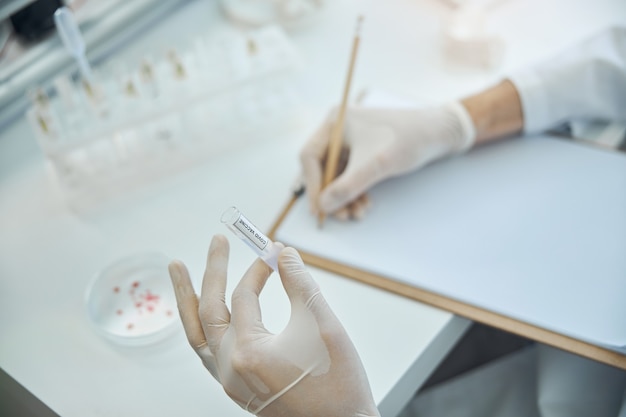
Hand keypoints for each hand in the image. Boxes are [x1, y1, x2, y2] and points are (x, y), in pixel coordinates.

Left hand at [168, 235, 379, 416]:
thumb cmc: (338, 381)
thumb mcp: (322, 323)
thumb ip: (299, 283)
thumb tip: (284, 253)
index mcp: (248, 351)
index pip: (245, 296)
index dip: (260, 268)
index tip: (276, 251)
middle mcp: (230, 368)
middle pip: (209, 310)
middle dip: (211, 271)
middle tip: (216, 241)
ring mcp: (231, 382)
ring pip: (197, 335)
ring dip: (190, 301)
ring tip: (179, 272)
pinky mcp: (238, 390)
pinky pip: (208, 353)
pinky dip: (204, 327)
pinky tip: (206, 314)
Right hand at [300, 103, 475, 218]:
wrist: (440, 133)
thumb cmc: (408, 140)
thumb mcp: (376, 165)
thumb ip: (347, 186)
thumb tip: (323, 206)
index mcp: (336, 122)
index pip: (310, 156)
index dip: (312, 185)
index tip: (319, 209)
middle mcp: (339, 130)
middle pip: (323, 169)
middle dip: (332, 195)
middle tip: (340, 216)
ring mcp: (351, 141)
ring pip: (338, 176)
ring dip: (345, 197)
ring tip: (357, 214)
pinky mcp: (364, 151)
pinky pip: (351, 175)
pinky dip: (356, 192)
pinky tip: (364, 205)